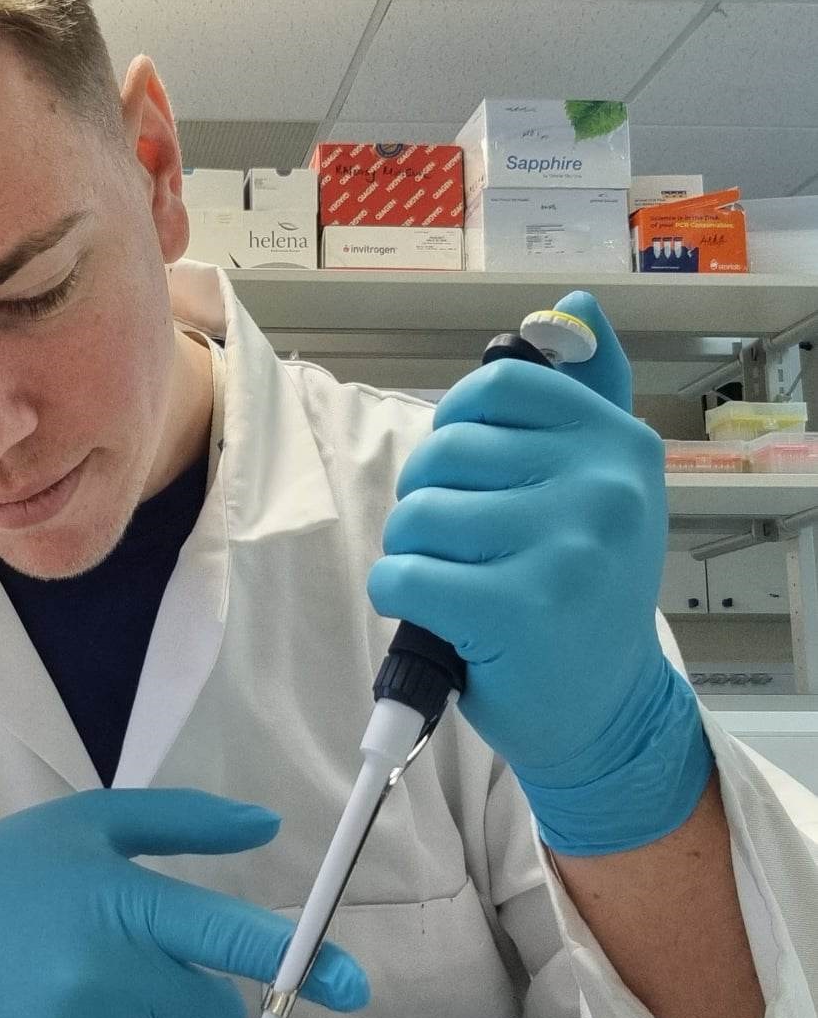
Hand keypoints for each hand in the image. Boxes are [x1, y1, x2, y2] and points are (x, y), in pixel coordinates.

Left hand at [367, 290, 711, 856]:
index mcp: (619, 444)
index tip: (470, 472)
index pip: (497, 386)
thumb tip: (573, 306)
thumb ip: (587, 394)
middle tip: (460, 542)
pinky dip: (397, 593)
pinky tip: (435, 613)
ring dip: (412, 550)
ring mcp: (562, 548)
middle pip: (448, 450)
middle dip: (428, 497)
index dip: (457, 425)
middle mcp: (602, 488)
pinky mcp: (515, 609)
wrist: (606, 711)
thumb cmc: (585, 592)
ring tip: (454, 580)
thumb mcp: (604, 485)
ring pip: (419, 513)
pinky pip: (403, 573)